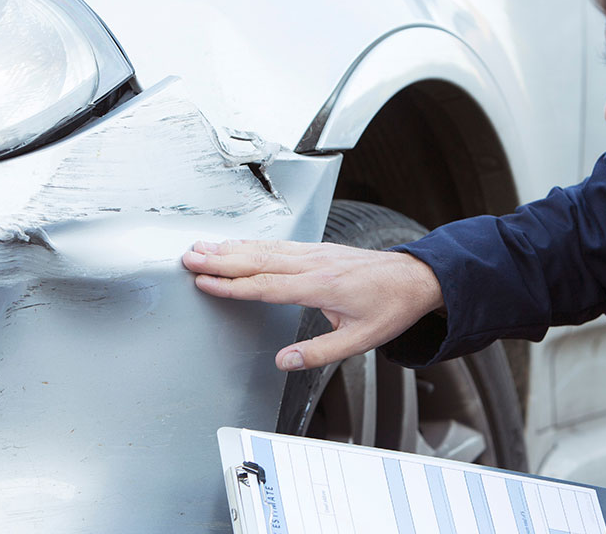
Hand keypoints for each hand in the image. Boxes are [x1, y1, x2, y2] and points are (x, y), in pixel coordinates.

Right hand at [182, 240, 443, 370]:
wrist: (416, 278)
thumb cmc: (391, 307)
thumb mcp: (360, 340)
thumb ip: (318, 353)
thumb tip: (283, 362)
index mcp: (321, 286)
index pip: (266, 285)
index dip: (232, 285)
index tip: (205, 282)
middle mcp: (314, 264)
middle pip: (257, 260)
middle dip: (220, 259)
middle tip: (189, 258)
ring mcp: (315, 253)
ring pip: (265, 248)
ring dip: (230, 248)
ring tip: (201, 248)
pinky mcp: (318, 249)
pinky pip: (278, 245)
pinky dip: (252, 243)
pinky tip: (237, 244)